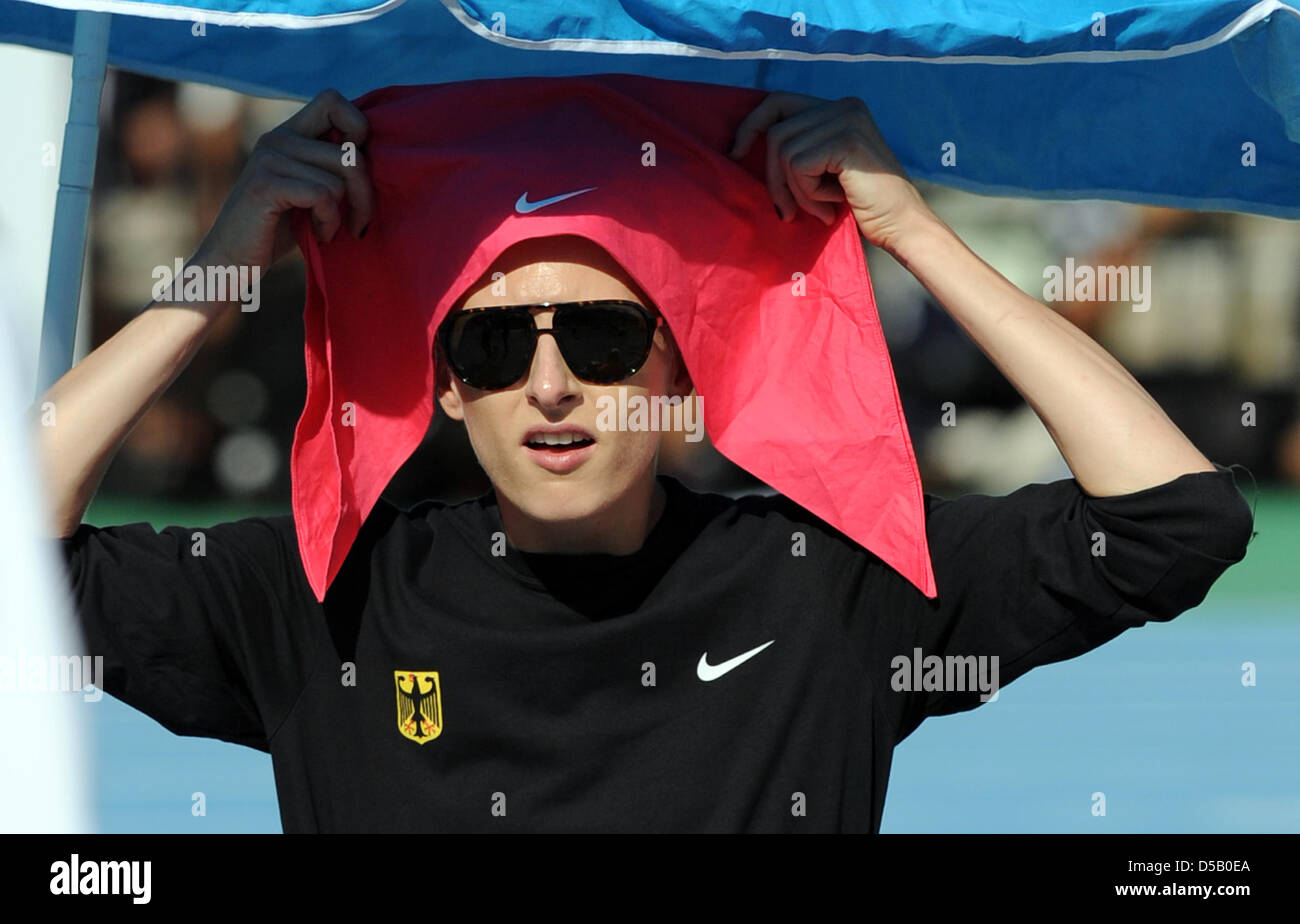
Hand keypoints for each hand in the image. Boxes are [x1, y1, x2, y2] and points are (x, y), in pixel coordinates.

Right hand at [192, 88, 374, 271]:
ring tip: (328, 229)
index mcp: (289, 133)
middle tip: (358, 221)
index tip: (358, 170)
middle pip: (349, 151)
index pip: (332, 99)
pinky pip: (323, 195)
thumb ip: (332, 167)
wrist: (231, 262)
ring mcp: (269, 159)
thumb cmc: (279, 230)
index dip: (358, 129)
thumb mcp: (310, 190)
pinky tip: (319, 235)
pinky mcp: (265, 185)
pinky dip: (329, 221)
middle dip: (365, 193)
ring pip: (340, 177)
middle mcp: (277, 138)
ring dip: (344, 213)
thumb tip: (384, 155)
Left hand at [728, 92, 935, 254]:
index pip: (778, 101)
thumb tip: (742, 146)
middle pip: (776, 132)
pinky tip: (831, 206)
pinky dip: (807, 194)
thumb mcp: (823, 169)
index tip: (734, 153)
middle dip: (774, 178)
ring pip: (783, 153)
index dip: (751, 125)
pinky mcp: (845, 140)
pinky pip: (797, 166)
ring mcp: (846, 119)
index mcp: (839, 107)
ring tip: (820, 208)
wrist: (901, 226)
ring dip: (795, 192)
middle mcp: (844, 105)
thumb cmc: (862, 205)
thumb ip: (798, 148)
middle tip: (787, 211)